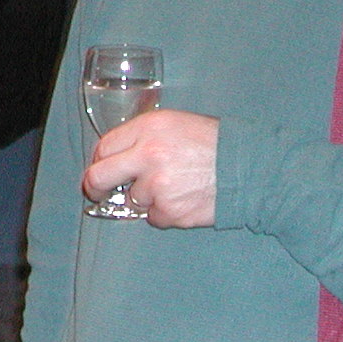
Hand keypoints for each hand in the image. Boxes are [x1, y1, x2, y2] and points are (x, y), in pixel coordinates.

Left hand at [83, 110, 219, 227]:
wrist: (246, 167)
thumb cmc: (213, 143)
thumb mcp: (175, 124)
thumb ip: (144, 137)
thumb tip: (118, 156)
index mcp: (147, 128)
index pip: (104, 147)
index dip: (99, 161)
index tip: (100, 169)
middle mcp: (147, 155)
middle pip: (100, 176)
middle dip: (96, 188)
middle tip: (98, 193)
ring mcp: (157, 186)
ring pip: (134, 199)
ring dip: (148, 198)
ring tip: (176, 186)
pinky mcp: (169, 211)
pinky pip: (154, 217)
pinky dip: (166, 213)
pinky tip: (184, 199)